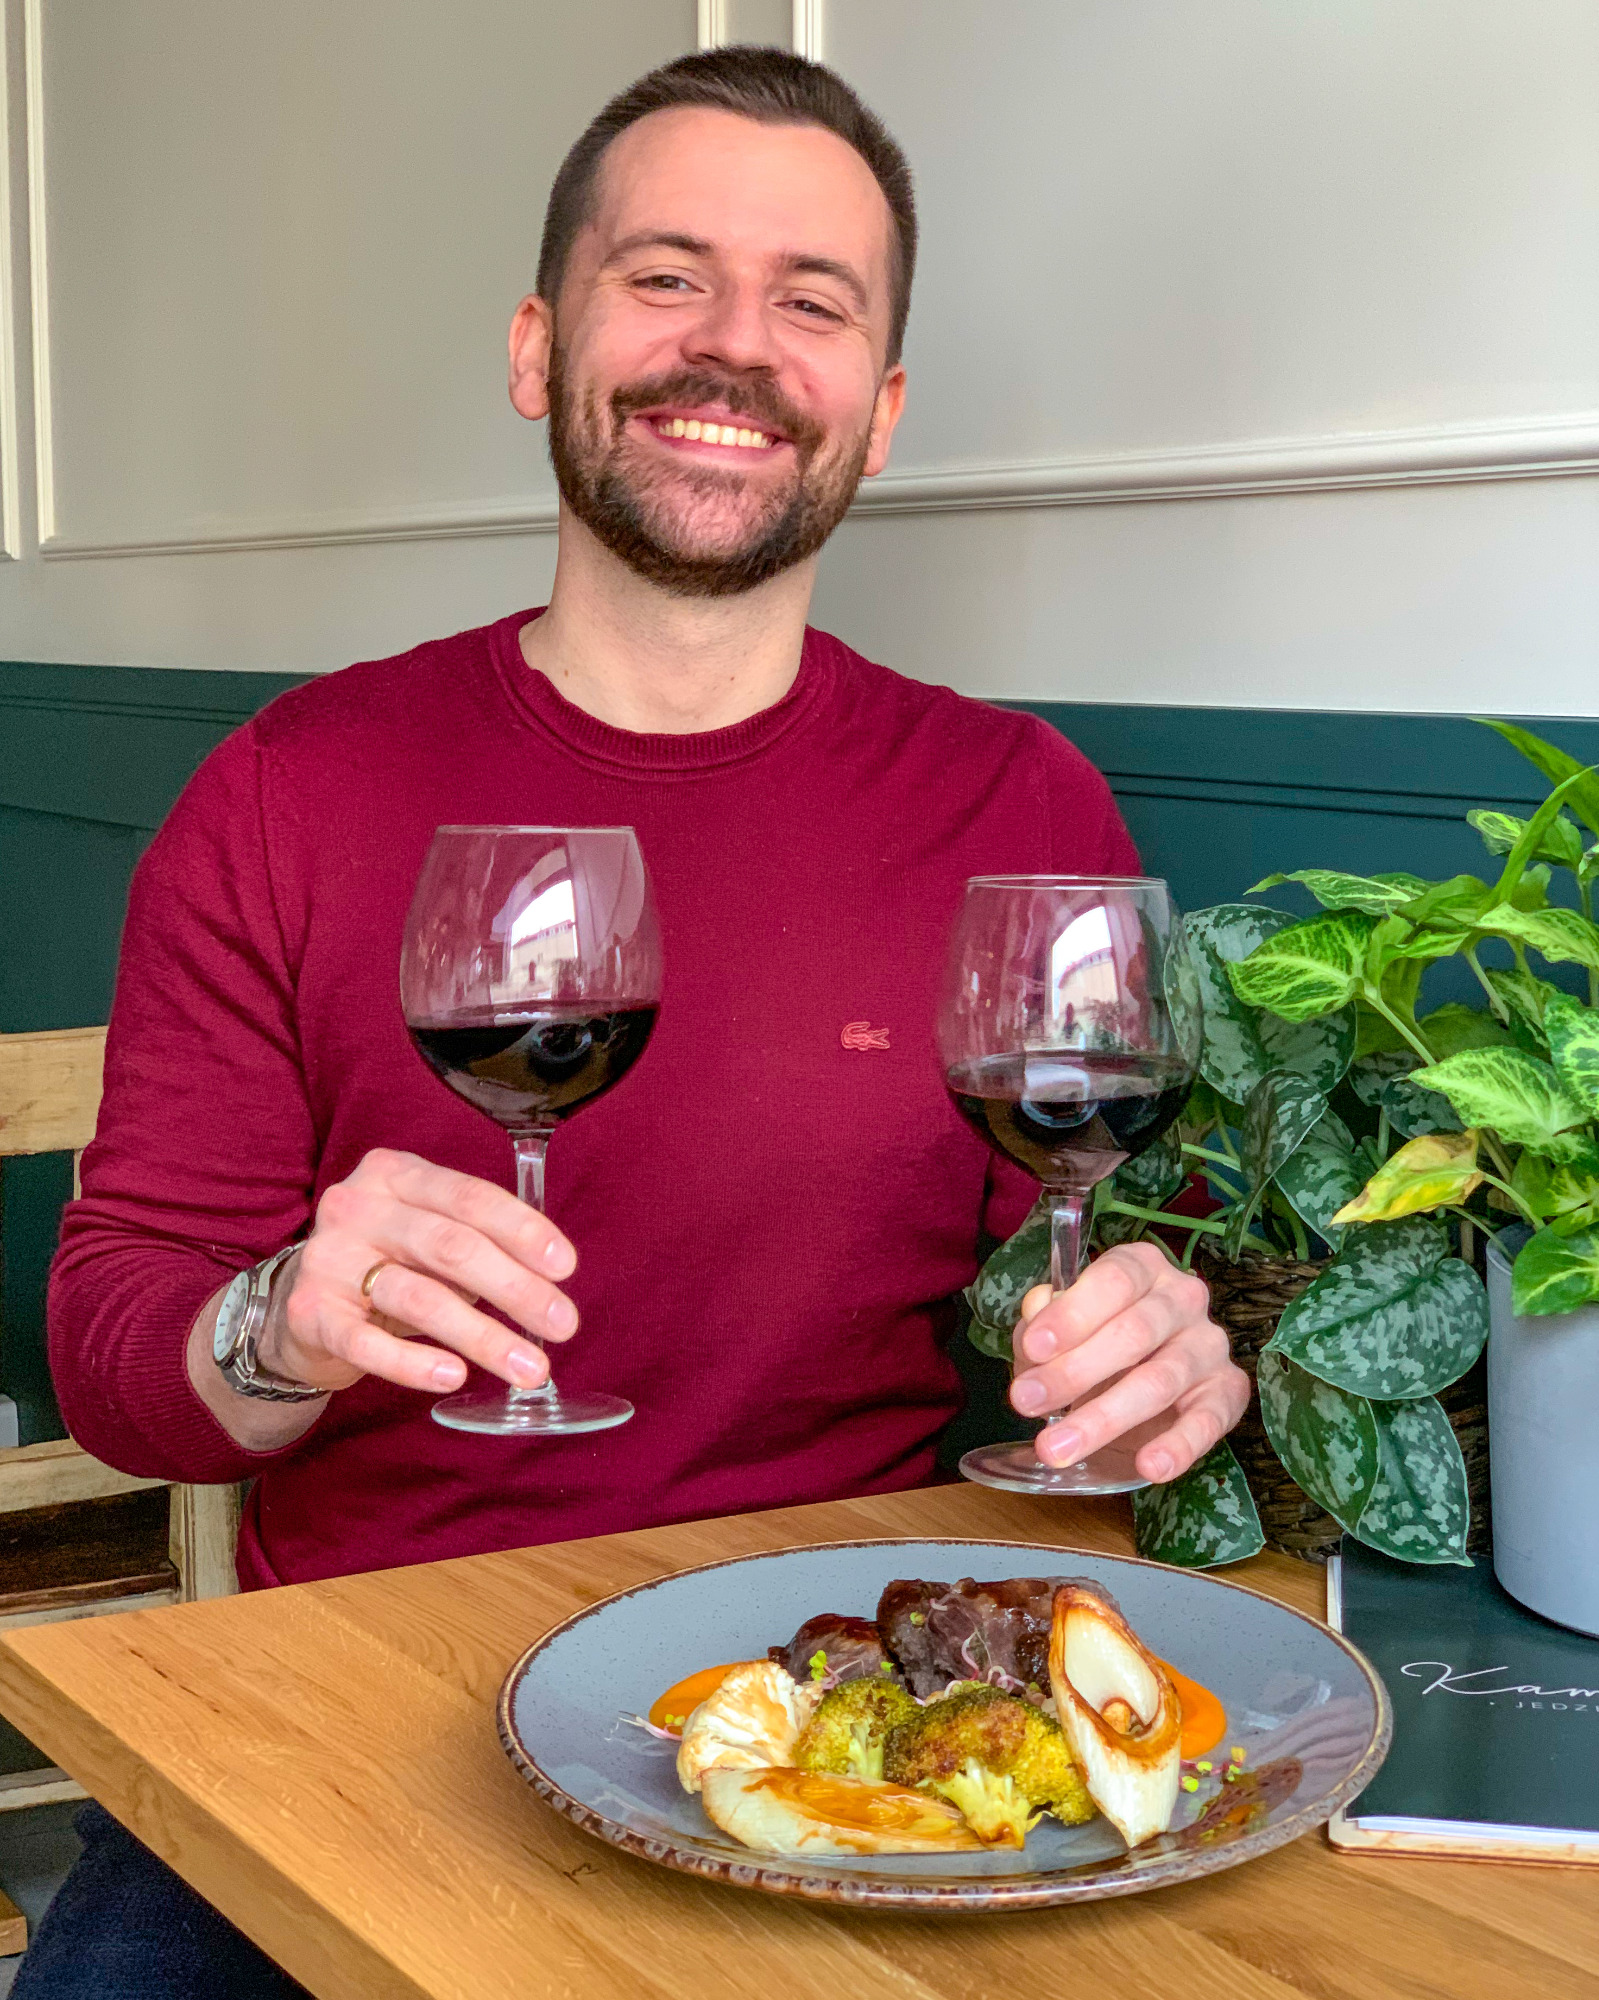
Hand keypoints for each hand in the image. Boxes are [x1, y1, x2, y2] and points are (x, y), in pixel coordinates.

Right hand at [257, 1148, 577, 1395]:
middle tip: (563, 1324)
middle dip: (516, 1288)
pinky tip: (454, 1376)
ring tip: (529, 1367)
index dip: (523, 1230)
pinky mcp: (310, 1313)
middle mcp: (357, 1207)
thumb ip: (479, 1244)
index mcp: (395, 1174)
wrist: (299, 1306)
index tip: (565, 1266)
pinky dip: (415, 1363)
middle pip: (451, 1246)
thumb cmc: (385, 1263)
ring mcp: (328, 1259)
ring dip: (483, 1336)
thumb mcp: (427, 1236)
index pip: (470, 1197)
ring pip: (420, 1297)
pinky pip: (368, 1343)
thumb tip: (549, 1282)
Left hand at [1008, 1243, 1247, 1482]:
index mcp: (1143, 1267)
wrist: (1145, 1384)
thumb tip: (1035, 1321)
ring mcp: (1209, 1345)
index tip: (1033, 1347)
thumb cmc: (1096, 1341)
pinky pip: (1208, 1419)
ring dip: (1104, 1418)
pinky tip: (1150, 1466)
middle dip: (1074, 1371)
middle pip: (1133, 1333)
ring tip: (1057, 1446)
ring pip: (1159, 1381)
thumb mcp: (1061, 1329)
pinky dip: (1180, 1445)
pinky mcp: (1227, 1391)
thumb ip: (1042, 1323)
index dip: (1072, 1314)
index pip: (1113, 1280)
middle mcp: (1183, 1297)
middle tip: (1026, 1402)